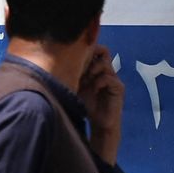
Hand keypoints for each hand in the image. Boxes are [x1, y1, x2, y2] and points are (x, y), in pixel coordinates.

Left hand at [79, 44, 123, 165]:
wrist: (99, 123)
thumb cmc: (86, 105)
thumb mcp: (75, 87)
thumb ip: (71, 74)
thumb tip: (55, 62)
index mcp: (97, 68)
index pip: (95, 50)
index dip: (85, 52)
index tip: (72, 61)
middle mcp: (106, 70)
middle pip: (102, 51)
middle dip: (88, 58)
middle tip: (78, 69)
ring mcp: (113, 78)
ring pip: (104, 63)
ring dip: (92, 69)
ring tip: (84, 80)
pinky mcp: (119, 87)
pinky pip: (108, 77)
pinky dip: (98, 81)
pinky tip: (92, 89)